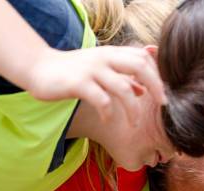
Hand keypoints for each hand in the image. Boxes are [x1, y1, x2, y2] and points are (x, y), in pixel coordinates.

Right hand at [26, 46, 165, 125]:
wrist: (39, 68)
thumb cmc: (74, 72)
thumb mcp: (101, 71)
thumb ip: (123, 78)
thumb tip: (144, 90)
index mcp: (112, 53)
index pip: (144, 57)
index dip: (158, 74)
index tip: (164, 93)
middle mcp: (105, 58)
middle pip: (140, 65)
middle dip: (156, 86)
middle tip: (163, 105)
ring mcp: (92, 69)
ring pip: (123, 87)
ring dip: (133, 109)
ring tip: (134, 124)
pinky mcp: (78, 83)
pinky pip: (102, 100)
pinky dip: (109, 113)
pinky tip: (108, 120)